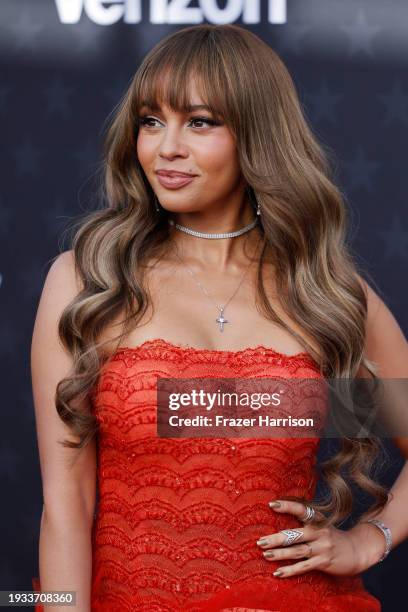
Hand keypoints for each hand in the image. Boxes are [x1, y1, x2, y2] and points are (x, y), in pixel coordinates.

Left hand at [256, 499, 384, 578]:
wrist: (357, 550)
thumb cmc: (332, 536)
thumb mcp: (322, 524)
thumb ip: (305, 522)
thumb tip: (281, 520)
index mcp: (318, 519)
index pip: (301, 509)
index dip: (287, 506)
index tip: (271, 504)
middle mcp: (320, 532)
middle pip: (294, 534)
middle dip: (276, 538)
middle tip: (260, 541)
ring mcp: (322, 548)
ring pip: (297, 551)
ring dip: (280, 554)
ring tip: (265, 554)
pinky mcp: (324, 562)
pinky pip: (304, 567)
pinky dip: (290, 570)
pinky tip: (277, 572)